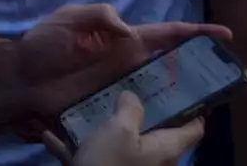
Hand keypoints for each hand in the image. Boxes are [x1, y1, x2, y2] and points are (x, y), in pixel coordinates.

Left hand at [18, 4, 231, 119]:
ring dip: (184, 95)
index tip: (224, 34)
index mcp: (120, 39)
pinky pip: (141, 113)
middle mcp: (127, 63)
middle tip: (224, 74)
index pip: (164, 33)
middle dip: (198, 67)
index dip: (193, 32)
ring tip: (209, 101)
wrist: (19, 78)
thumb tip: (131, 29)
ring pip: (162, 91)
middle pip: (171, 64)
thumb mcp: (68, 19)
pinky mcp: (111, 108)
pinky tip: (176, 123)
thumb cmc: (42, 45)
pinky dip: (159, 117)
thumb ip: (100, 17)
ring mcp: (120, 87)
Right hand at [43, 92, 203, 165]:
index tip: (182, 88)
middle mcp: (153, 163)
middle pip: (157, 136)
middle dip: (143, 114)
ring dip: (106, 131)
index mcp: (165, 150)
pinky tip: (51, 136)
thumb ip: (130, 109)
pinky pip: (92, 158)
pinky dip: (74, 147)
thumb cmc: (110, 163)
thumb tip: (133, 98)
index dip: (194, 109)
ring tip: (91, 110)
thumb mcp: (120, 130)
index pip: (194, 130)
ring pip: (122, 146)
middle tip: (128, 91)